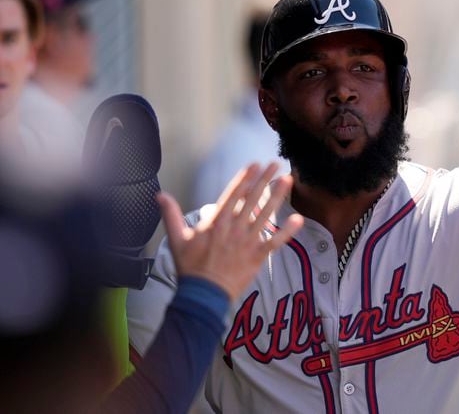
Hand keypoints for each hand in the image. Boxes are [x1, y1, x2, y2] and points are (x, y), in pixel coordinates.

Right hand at [157, 163, 302, 301]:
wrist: (203, 294)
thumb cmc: (190, 267)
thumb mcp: (176, 239)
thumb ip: (170, 215)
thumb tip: (160, 195)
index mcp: (216, 221)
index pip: (233, 194)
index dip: (245, 178)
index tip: (255, 164)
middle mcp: (234, 227)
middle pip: (252, 198)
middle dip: (265, 180)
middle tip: (276, 164)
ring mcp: (247, 241)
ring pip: (265, 214)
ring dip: (277, 196)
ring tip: (287, 180)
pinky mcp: (257, 255)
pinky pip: (275, 241)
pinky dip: (287, 231)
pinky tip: (298, 219)